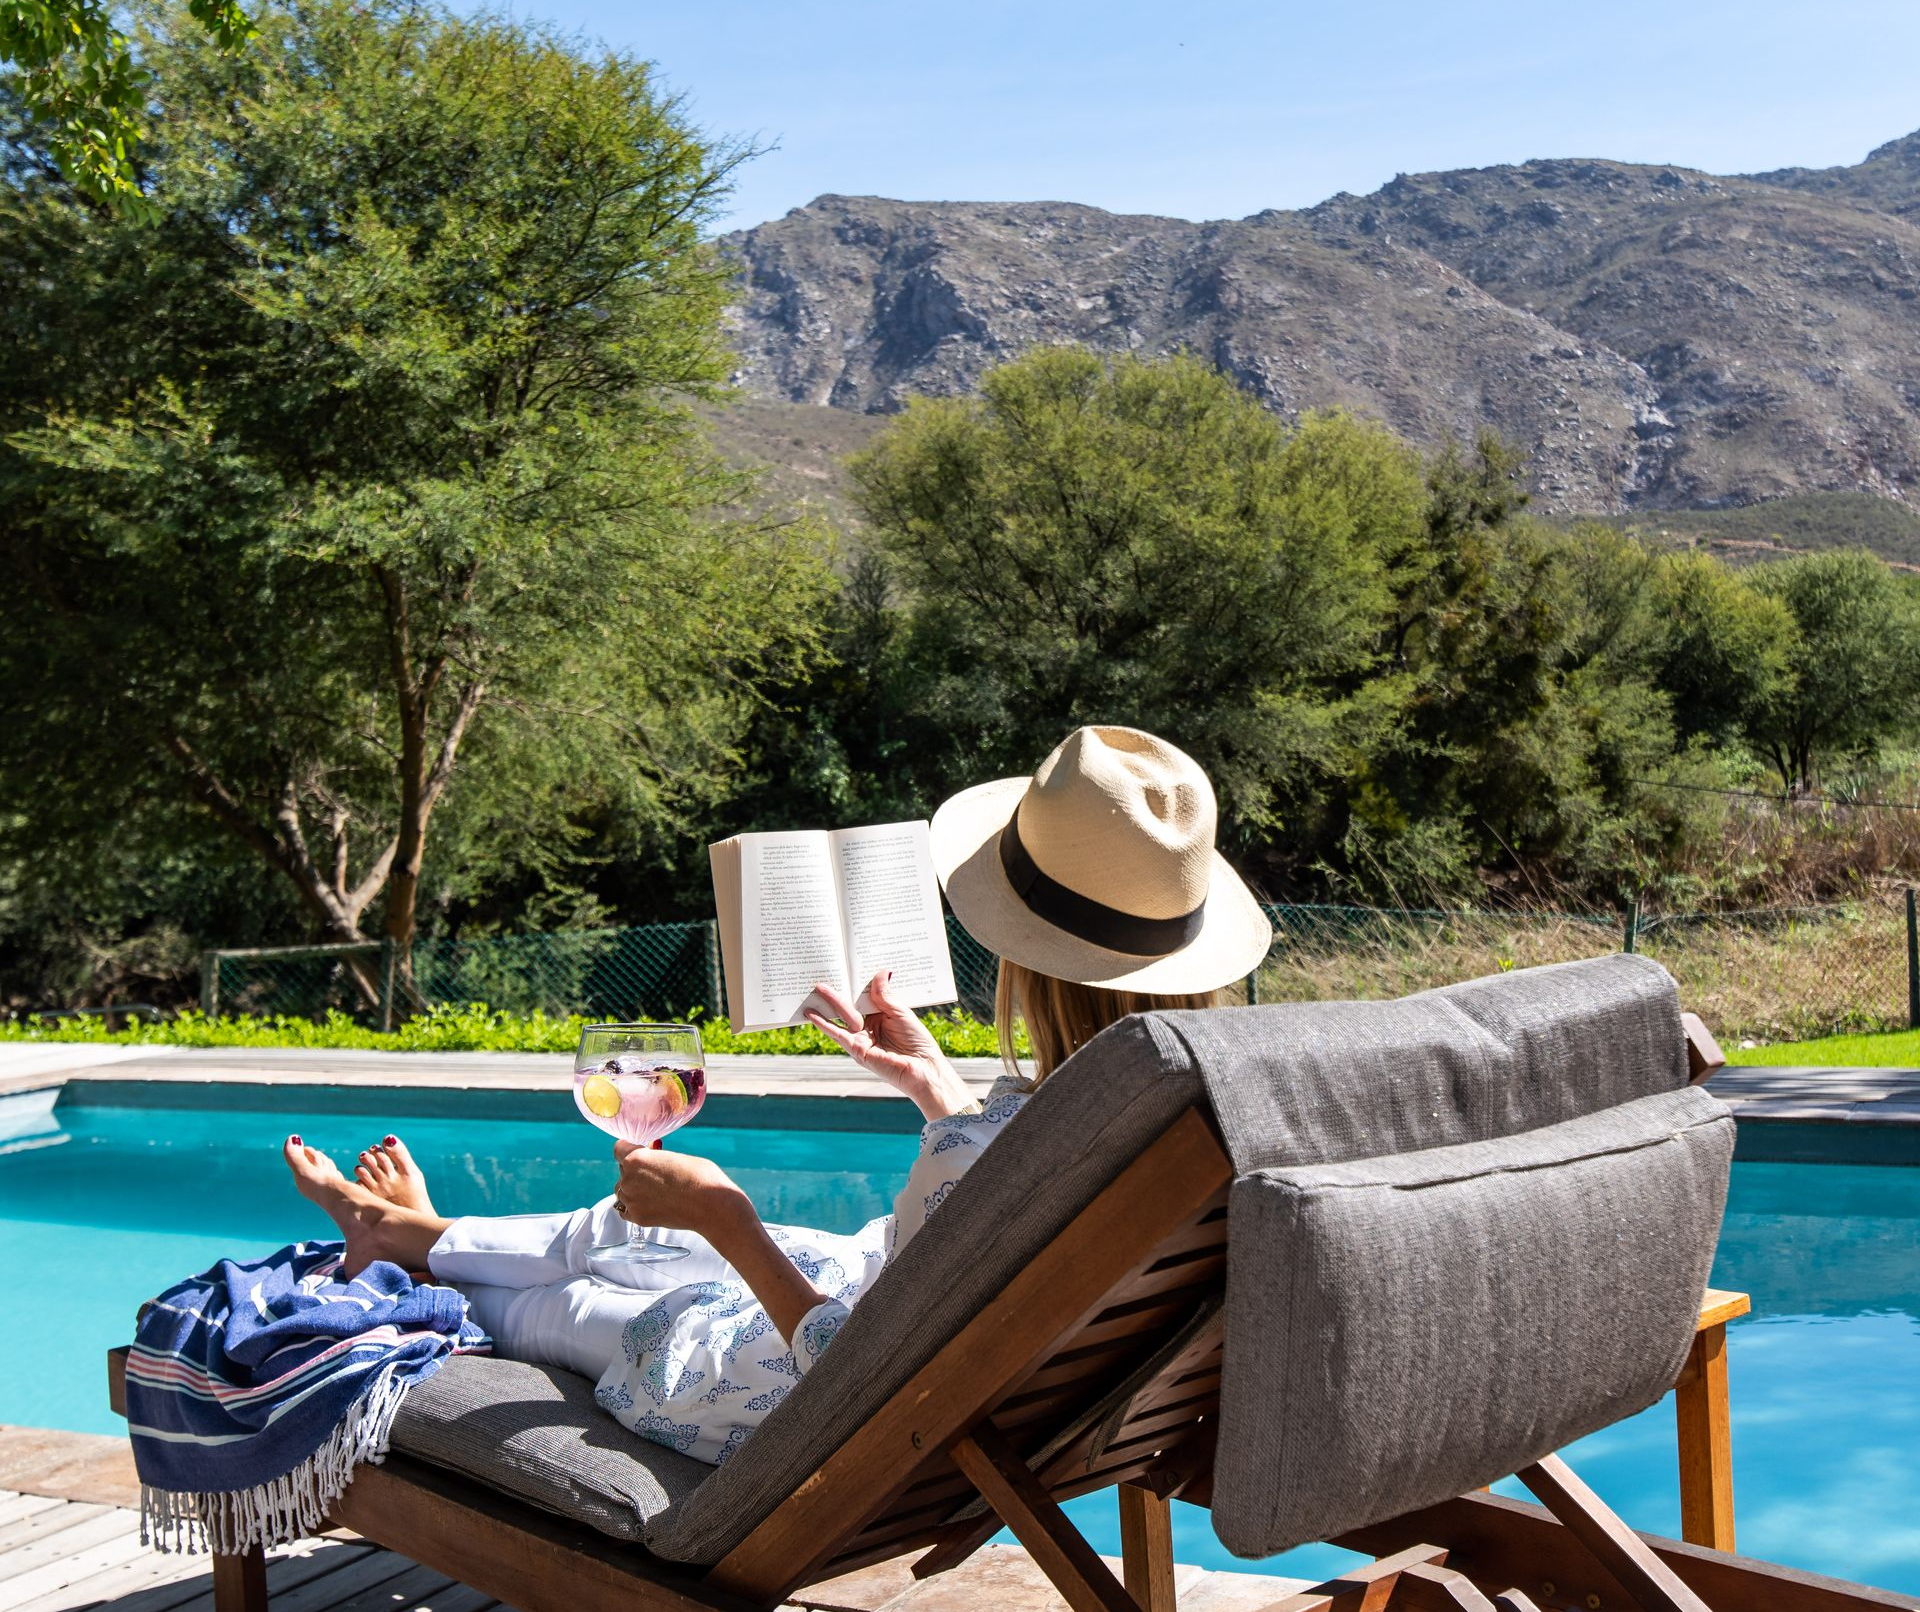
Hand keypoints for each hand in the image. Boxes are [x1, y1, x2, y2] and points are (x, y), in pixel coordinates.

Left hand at [612, 1141, 747, 1238]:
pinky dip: (634, 1206)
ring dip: (634, 1187)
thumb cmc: (699, 1176)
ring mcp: (631, 1201)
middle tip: (657, 1172)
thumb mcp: (675, 1156)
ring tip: (657, 1190)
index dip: (631, 1148)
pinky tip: (651, 1203)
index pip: (619, 1149)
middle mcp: (628, 1179)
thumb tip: (651, 1158)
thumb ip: (656, 1157)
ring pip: (623, 1190)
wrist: (710, 1205)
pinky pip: (625, 1209)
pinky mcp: (638, 1218)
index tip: (642, 1151)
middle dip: (636, 1169)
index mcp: (635, 1159)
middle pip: (623, 1169)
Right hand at [804, 970, 974, 1120]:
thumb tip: (880, 972)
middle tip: (825, 973)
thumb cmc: (917, 1042)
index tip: (847, 965)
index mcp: (881, 1015)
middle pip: (851, 1004)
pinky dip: (824, 1024)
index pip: (864, 996)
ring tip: (816, 987)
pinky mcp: (856, 1050)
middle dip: (838, 990)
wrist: (923, 1068)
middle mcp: (869, 1026)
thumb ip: (885, 996)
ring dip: (829, 1003)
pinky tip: (811, 1014)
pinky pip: (837, 1034)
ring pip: (842, 1016)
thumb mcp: (901, 1012)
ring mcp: (861, 1038)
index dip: (856, 982)